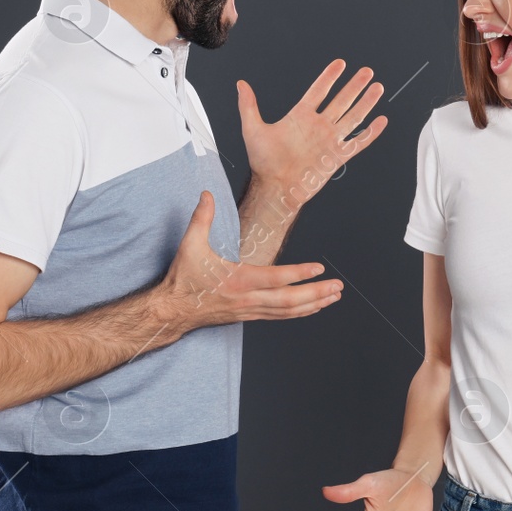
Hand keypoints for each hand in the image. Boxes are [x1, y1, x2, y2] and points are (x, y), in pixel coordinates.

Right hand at [153, 190, 341, 330]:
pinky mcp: (250, 315)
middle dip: (316, 293)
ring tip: (333, 296)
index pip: (274, 278)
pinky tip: (313, 307)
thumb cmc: (183, 279)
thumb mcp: (190, 245)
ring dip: (313, 304)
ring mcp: (250, 310)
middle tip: (337, 286)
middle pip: (289, 300)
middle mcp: (247, 298)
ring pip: (287, 311)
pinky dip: (299, 312)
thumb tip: (207, 194)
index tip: (318, 268)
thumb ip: (201, 218)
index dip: (298, 274)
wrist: (173, 311)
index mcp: (237, 280)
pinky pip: (280, 316)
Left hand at [237, 59, 387, 201]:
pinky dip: (370, 133)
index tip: (340, 64)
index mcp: (300, 116)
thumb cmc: (263, 163)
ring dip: (366, 103)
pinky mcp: (336, 157)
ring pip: (353, 117)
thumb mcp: (253, 129)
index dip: (329, 77)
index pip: (319, 90)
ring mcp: (329, 140)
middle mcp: (317, 126)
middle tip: (366, 72)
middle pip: (341, 100)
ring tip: (378, 87)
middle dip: (355, 86)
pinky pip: (357, 143)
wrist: (274, 188)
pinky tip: (381, 121)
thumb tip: (241, 84)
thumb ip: (248, 106)